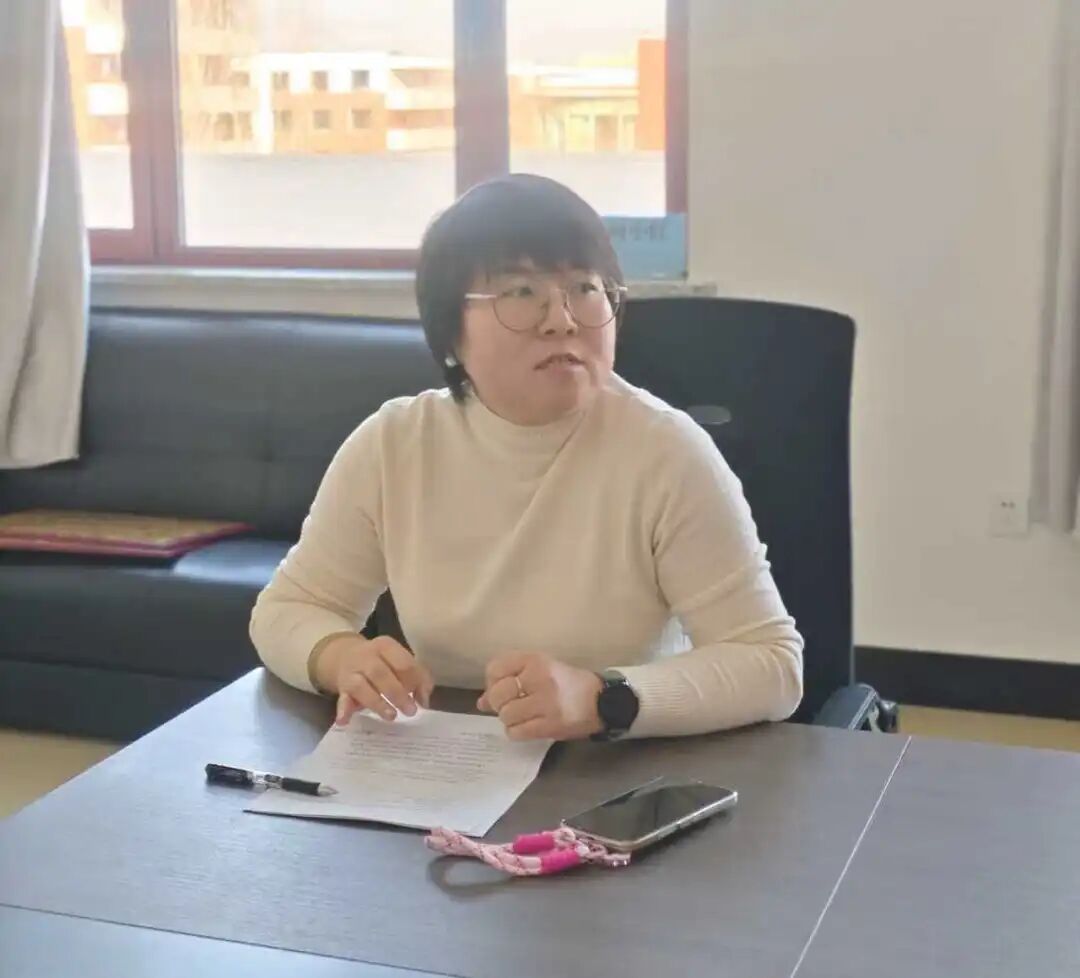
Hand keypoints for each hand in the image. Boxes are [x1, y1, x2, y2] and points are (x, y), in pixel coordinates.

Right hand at [316, 635, 434, 726]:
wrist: (345, 655)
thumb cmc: (382, 661)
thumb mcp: (399, 661)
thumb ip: (417, 678)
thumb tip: (424, 701)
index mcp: (385, 646)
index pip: (402, 663)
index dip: (414, 681)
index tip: (421, 699)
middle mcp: (366, 656)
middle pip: (381, 673)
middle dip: (397, 693)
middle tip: (411, 711)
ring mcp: (351, 672)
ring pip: (361, 686)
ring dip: (377, 702)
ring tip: (391, 716)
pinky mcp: (342, 688)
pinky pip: (341, 699)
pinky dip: (343, 710)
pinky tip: (344, 720)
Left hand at [477, 651, 603, 740]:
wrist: (602, 701)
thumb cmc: (567, 683)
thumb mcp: (540, 671)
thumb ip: (511, 680)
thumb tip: (480, 701)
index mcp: (536, 660)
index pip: (496, 668)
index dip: (492, 681)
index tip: (501, 687)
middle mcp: (539, 678)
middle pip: (499, 693)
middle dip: (498, 703)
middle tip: (508, 706)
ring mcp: (545, 702)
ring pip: (506, 715)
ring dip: (509, 719)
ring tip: (521, 717)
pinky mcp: (550, 725)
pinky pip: (517, 732)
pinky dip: (516, 732)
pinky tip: (526, 727)